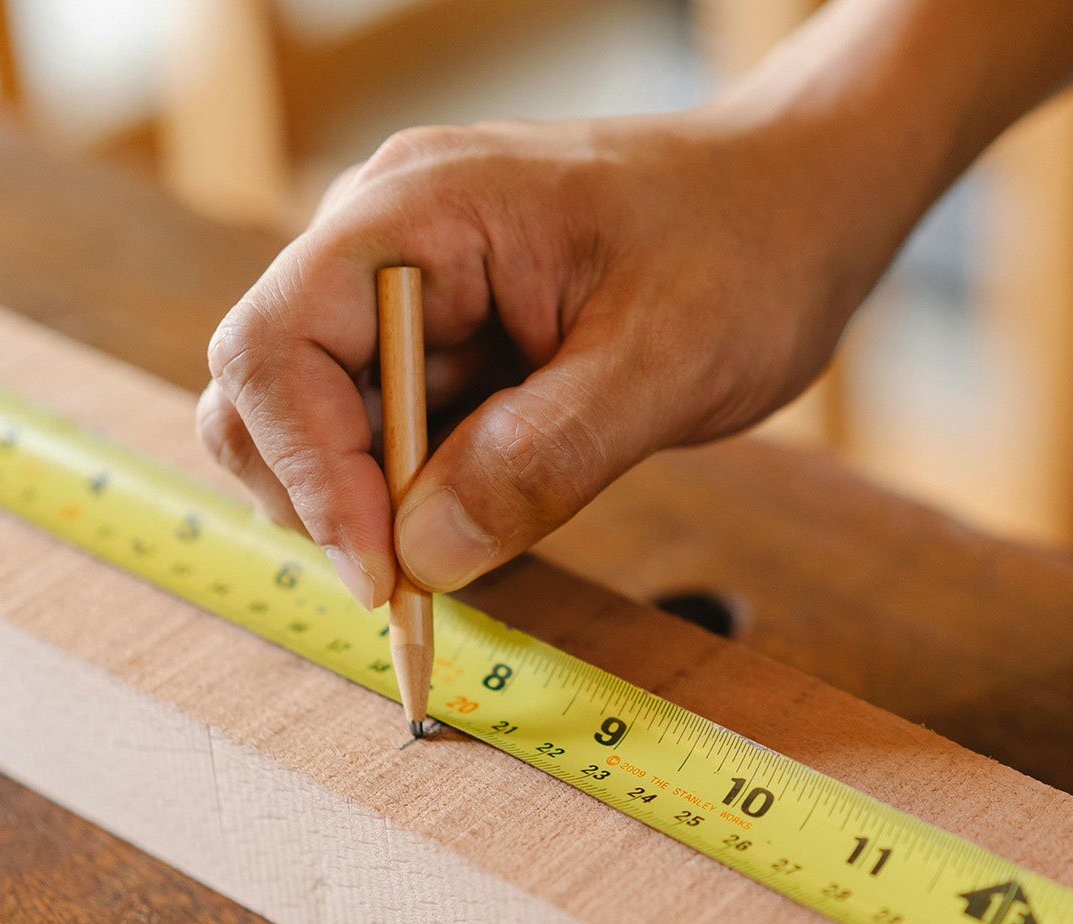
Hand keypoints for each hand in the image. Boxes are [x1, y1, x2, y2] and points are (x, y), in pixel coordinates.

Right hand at [197, 111, 877, 606]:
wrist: (803, 203)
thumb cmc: (750, 248)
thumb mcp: (668, 363)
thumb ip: (545, 459)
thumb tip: (422, 556)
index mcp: (420, 212)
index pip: (273, 348)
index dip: (306, 472)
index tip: (383, 571)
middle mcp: (388, 240)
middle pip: (269, 393)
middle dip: (332, 496)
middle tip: (430, 572)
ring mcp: (413, 290)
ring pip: (323, 425)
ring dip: (380, 501)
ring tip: (490, 525)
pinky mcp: (447, 337)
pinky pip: (391, 431)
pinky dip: (421, 492)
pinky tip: (501, 503)